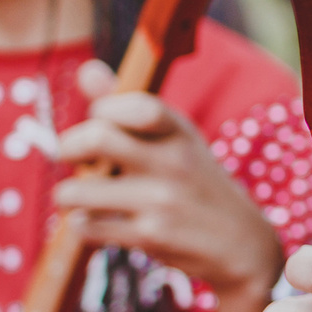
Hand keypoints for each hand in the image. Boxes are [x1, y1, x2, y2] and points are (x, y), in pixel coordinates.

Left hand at [53, 60, 280, 300]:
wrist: (243, 242)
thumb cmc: (196, 182)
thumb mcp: (175, 139)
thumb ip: (125, 106)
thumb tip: (85, 69)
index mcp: (178, 131)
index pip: (130, 105)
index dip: (101, 110)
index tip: (100, 122)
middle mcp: (172, 161)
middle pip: (95, 138)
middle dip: (68, 148)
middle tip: (74, 158)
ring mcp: (161, 200)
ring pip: (77, 191)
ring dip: (69, 197)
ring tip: (84, 198)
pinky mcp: (150, 237)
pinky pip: (87, 227)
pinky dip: (84, 225)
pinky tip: (102, 223)